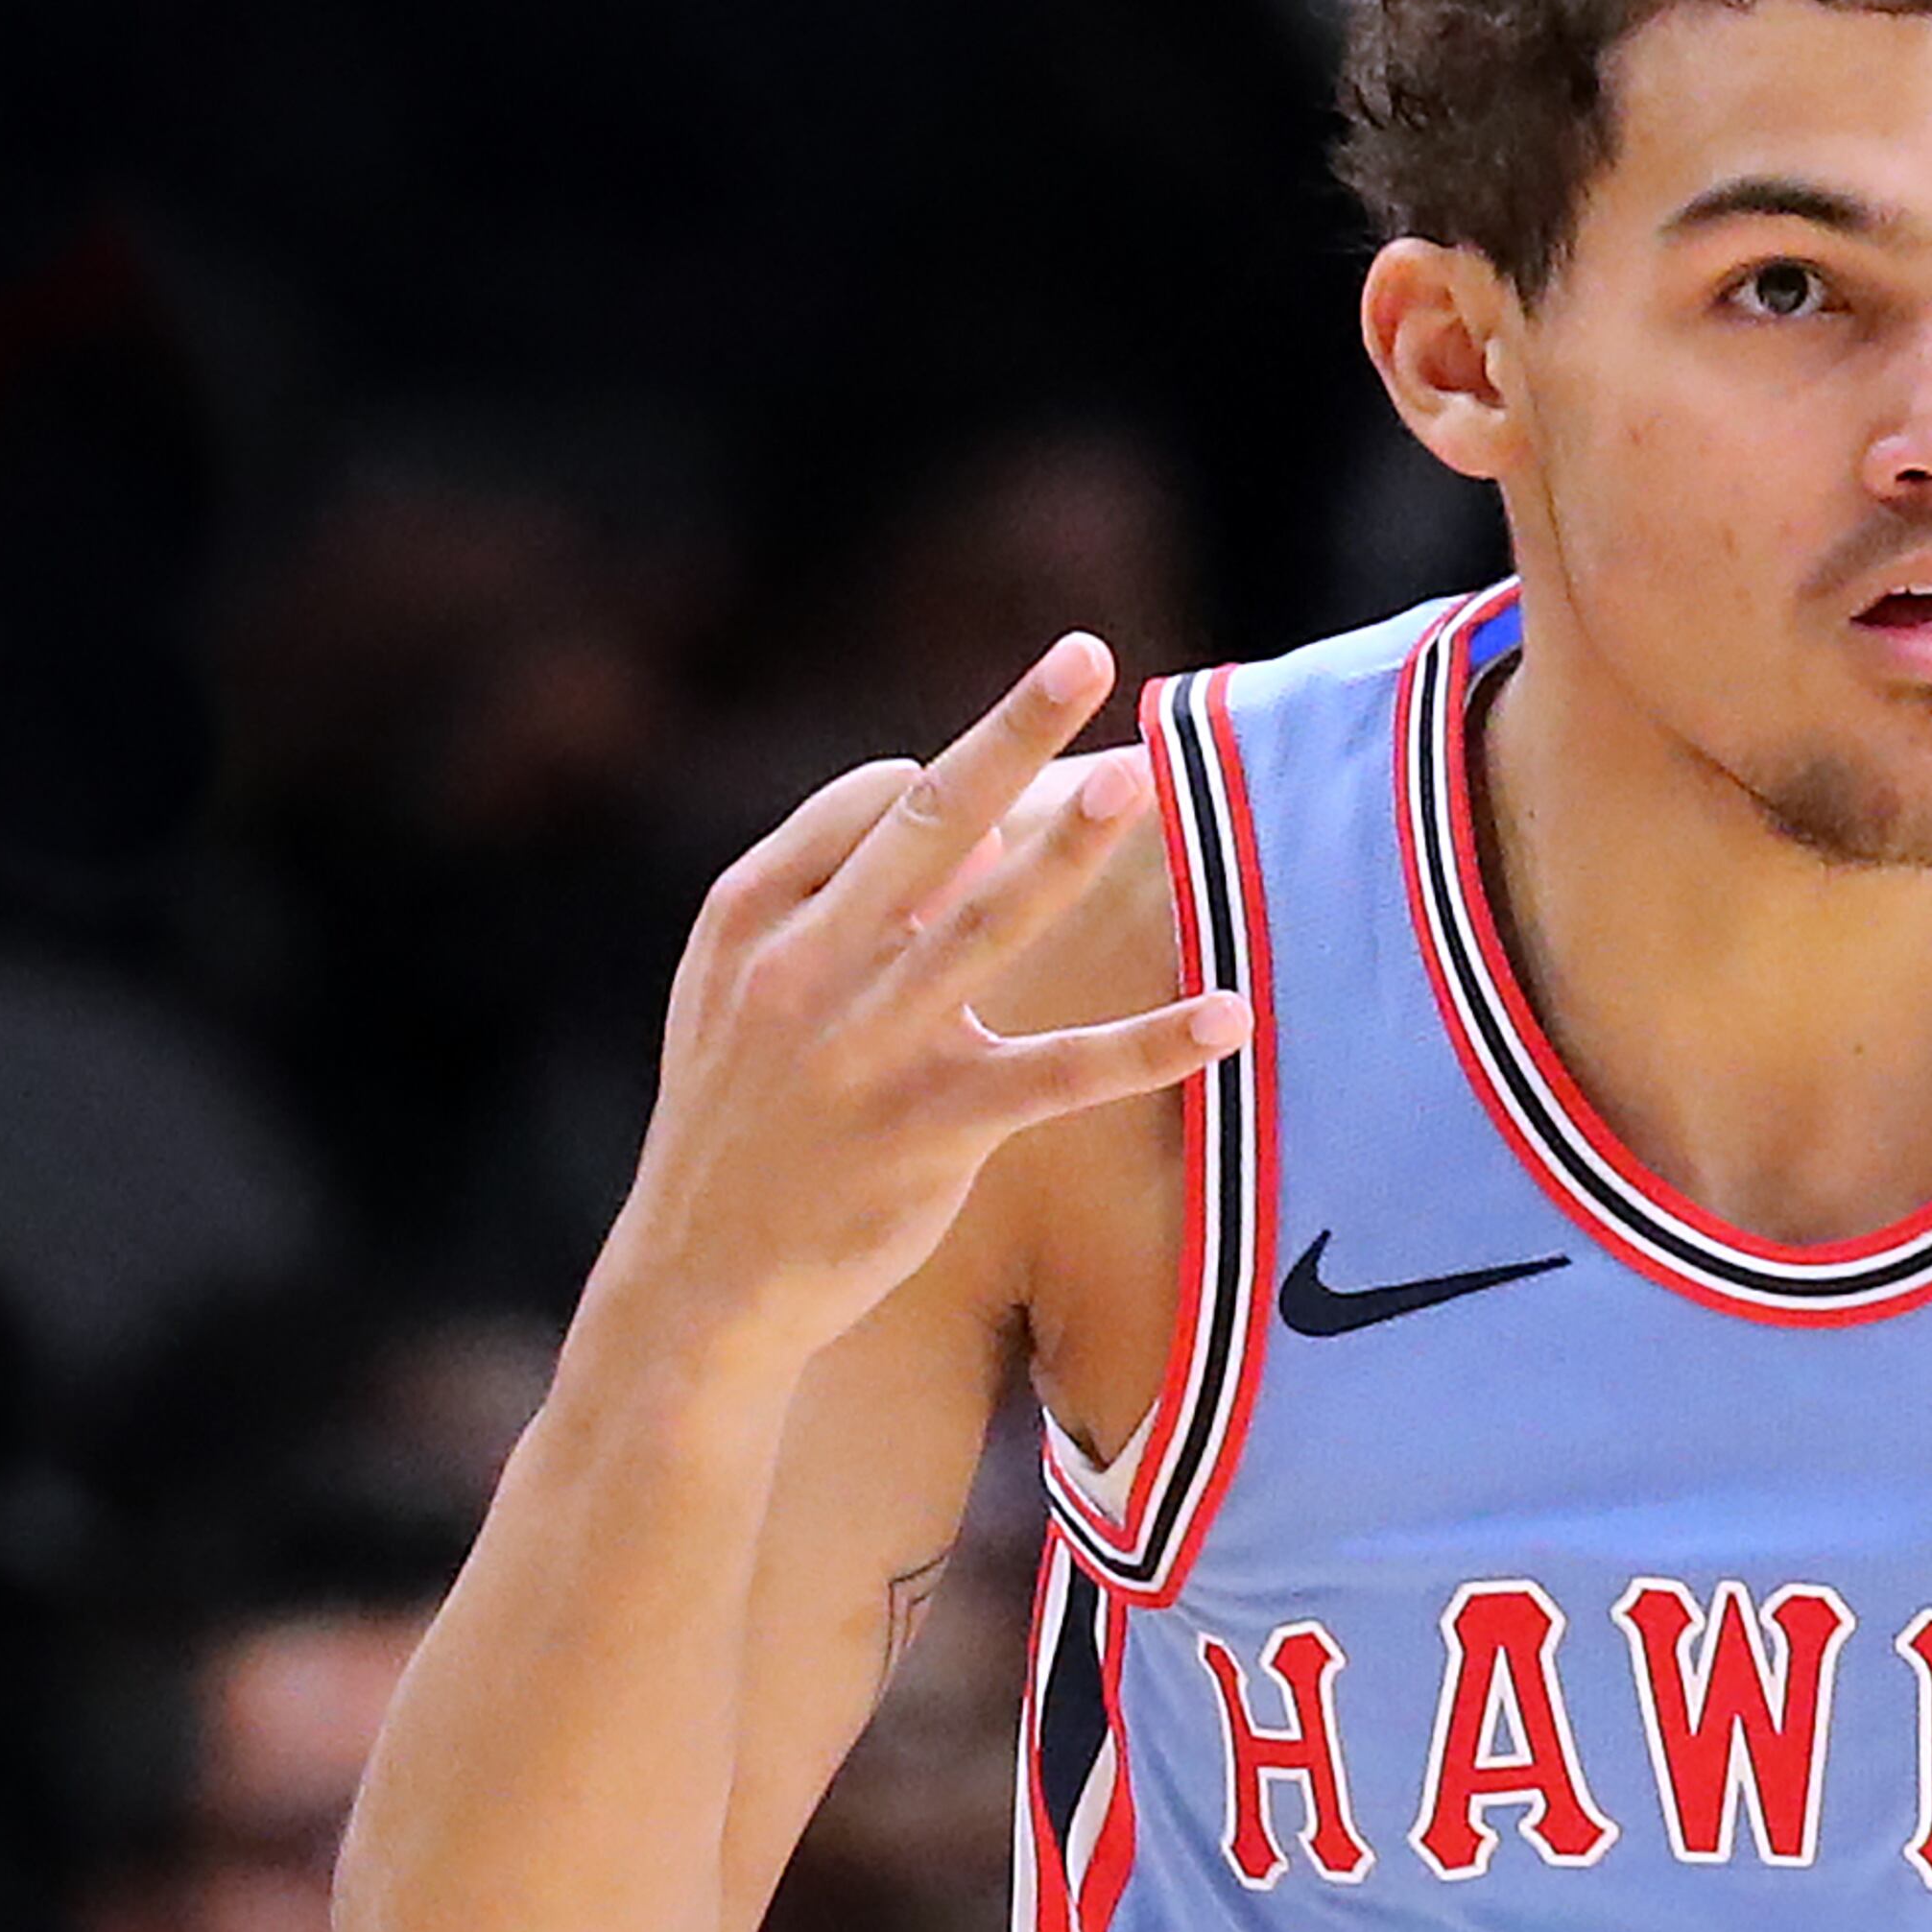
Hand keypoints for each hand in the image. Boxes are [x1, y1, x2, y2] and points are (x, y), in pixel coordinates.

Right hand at [620, 634, 1242, 1373]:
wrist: (703, 1277)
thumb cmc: (744, 1118)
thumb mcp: (738, 989)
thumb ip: (824, 894)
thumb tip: (967, 823)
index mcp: (753, 915)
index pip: (870, 804)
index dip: (956, 783)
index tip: (1012, 794)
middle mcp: (806, 967)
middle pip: (927, 824)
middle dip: (1009, 735)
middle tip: (1086, 654)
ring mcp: (869, 1049)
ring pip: (989, 925)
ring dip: (1068, 850)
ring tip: (1136, 781)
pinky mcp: (933, 1131)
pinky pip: (1061, 1073)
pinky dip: (1150, 1042)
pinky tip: (1229, 1016)